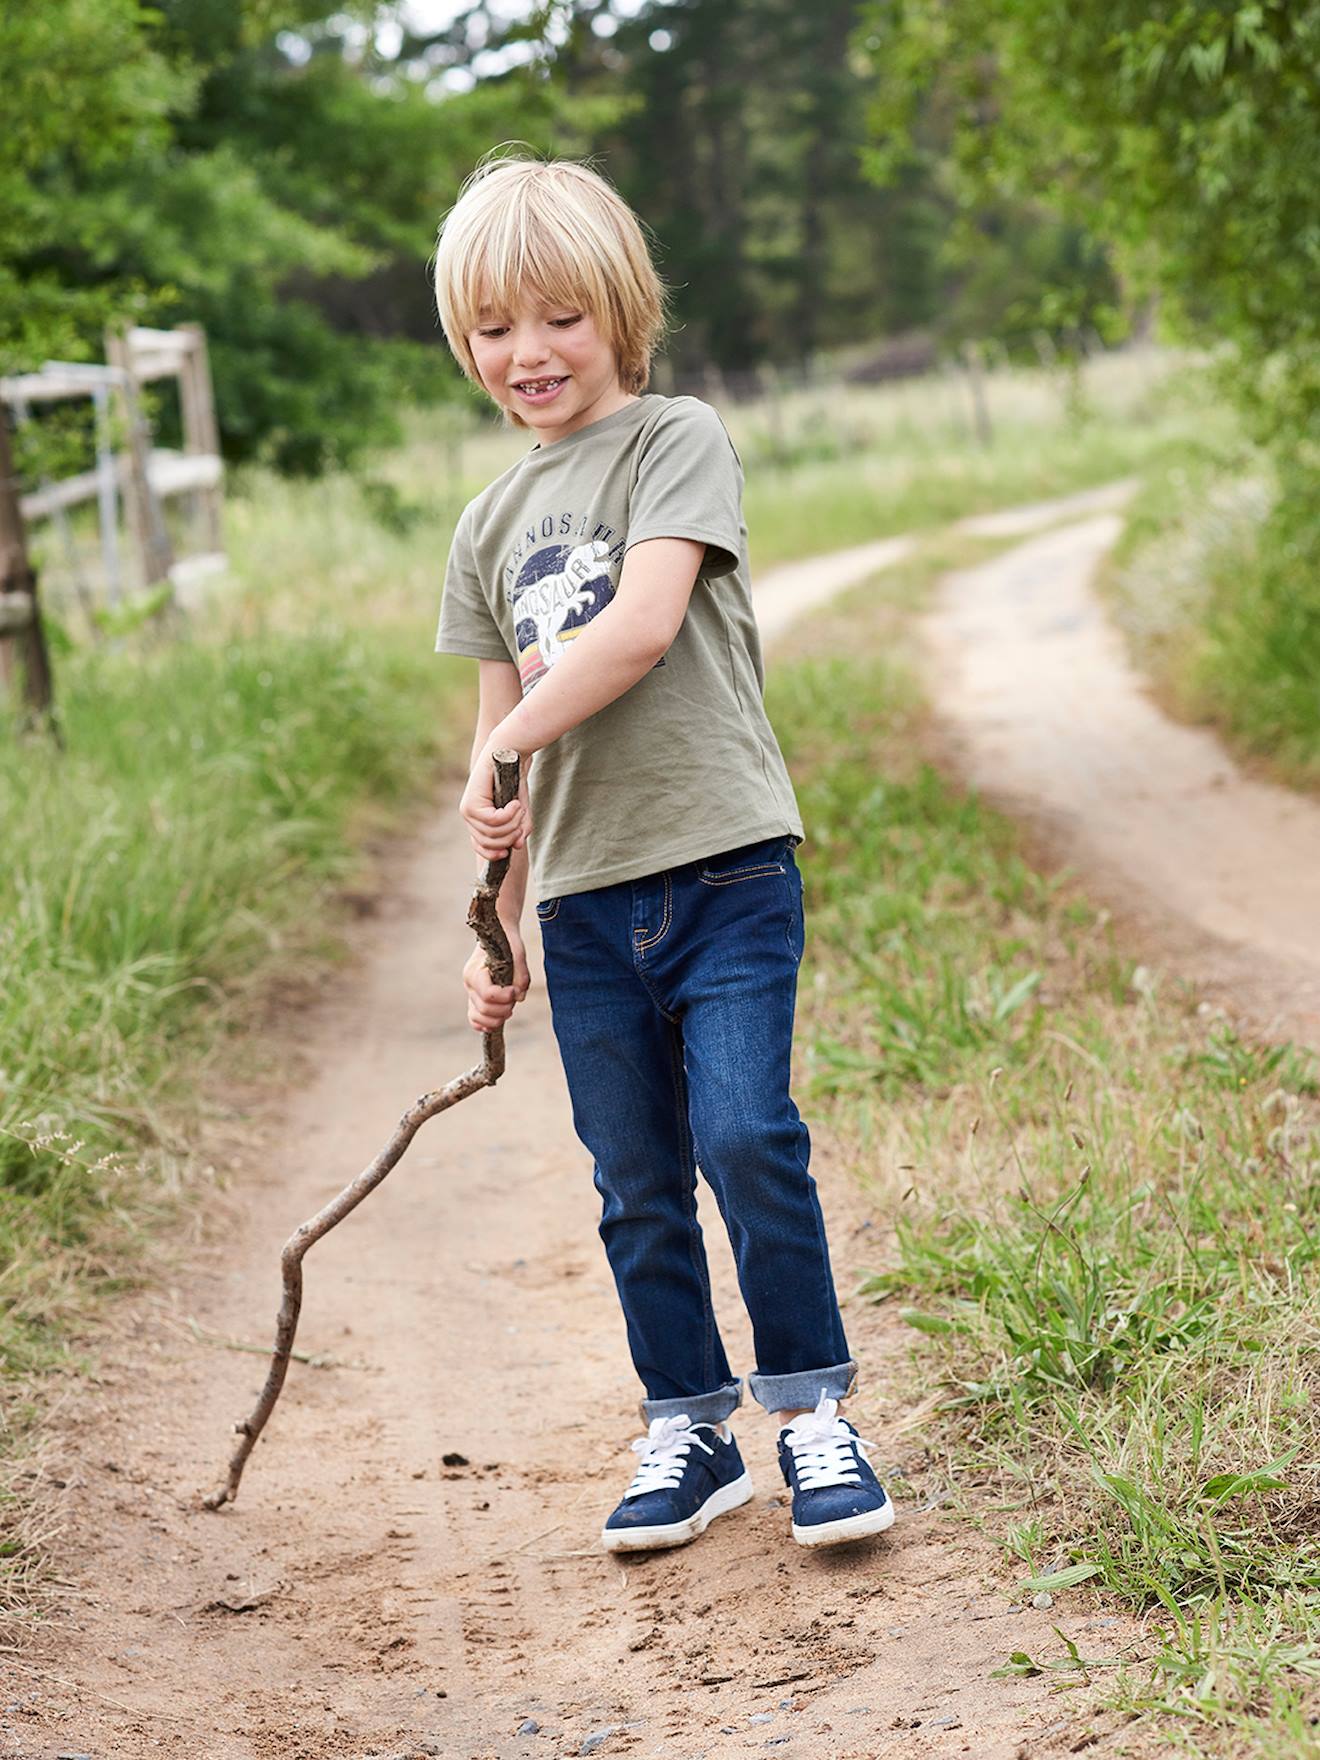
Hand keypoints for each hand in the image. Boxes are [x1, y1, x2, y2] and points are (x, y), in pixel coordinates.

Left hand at [460, 737, 530, 860]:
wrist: (510, 753)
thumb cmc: (514, 780)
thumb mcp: (520, 810)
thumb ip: (519, 828)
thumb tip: (518, 846)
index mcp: (477, 820)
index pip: (480, 847)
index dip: (494, 854)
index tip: (508, 852)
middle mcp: (469, 816)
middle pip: (490, 843)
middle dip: (510, 835)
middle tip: (522, 818)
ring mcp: (468, 810)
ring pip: (492, 833)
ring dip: (512, 823)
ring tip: (519, 807)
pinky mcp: (471, 802)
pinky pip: (493, 821)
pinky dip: (508, 815)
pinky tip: (515, 804)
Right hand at [463, 926, 529, 1031]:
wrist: (498, 936)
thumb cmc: (508, 943)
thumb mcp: (518, 954)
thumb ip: (520, 975)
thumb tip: (519, 998)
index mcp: (475, 971)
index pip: (487, 994)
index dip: (504, 997)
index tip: (515, 992)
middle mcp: (469, 983)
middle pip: (483, 1008)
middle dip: (503, 1009)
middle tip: (515, 998)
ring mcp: (471, 992)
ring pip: (477, 1016)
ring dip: (496, 1019)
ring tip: (509, 1009)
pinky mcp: (475, 998)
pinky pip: (474, 1018)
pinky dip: (484, 1024)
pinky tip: (496, 1022)